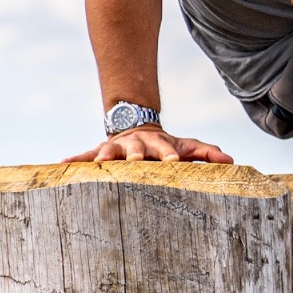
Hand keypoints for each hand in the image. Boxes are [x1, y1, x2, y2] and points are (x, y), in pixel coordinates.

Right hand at [62, 127, 234, 163]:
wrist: (138, 128)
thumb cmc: (166, 146)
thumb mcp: (187, 146)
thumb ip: (208, 153)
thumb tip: (232, 162)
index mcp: (157, 144)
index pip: (165, 150)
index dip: (169, 155)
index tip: (173, 163)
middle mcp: (135, 145)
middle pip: (136, 149)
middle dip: (136, 155)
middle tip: (136, 162)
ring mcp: (116, 148)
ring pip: (109, 151)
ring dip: (105, 157)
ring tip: (99, 163)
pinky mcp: (99, 151)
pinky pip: (84, 156)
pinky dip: (74, 160)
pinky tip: (61, 164)